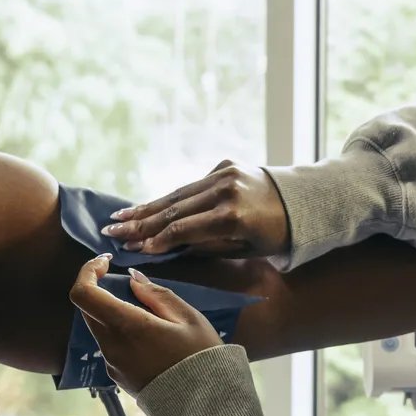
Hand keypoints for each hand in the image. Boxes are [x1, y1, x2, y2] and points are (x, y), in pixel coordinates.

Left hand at [68, 256, 223, 393]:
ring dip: (112, 312)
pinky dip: (119, 332)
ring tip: (148, 314)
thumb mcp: (188, 318)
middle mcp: (112, 346)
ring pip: (98, 327)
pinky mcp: (117, 376)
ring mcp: (112, 364)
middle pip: (88, 308)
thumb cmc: (201, 358)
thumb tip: (132, 279)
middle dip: (102, 290)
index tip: (104, 262)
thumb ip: (156, 294)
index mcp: (127, 326)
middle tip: (130, 285)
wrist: (205, 408)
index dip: (87, 272)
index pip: (84, 293)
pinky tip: (149, 337)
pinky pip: (109, 345)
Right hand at [100, 160, 290, 257]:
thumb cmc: (275, 237)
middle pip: (175, 209)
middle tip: (112, 232)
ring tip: (119, 218)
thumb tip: (169, 246)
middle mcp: (226, 191)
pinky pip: (191, 185)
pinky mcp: (225, 165)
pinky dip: (169, 197)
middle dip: (141, 222)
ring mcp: (225, 174)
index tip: (134, 248)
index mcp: (234, 216)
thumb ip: (207, 246)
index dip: (157, 239)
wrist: (303, 202)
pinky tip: (145, 206)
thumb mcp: (245, 249)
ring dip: (147, 207)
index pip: (185, 229)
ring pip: (179, 194)